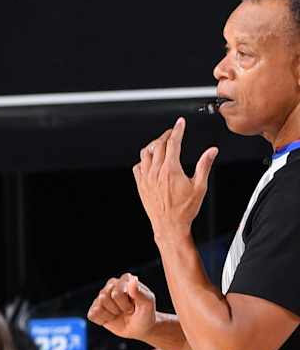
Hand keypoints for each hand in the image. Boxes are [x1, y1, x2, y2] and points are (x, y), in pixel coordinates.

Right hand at [87, 273, 158, 343]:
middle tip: (127, 310)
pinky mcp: (95, 308)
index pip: (116, 292)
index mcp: (125, 279)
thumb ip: (141, 292)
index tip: (134, 306)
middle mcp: (112, 285)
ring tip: (119, 313)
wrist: (140, 328)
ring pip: (98, 307)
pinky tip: (111, 318)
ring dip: (111, 315)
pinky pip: (92, 315)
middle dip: (117, 309)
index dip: (125, 304)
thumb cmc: (145, 314)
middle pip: (104, 297)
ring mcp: (102, 296)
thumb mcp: (147, 304)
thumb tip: (132, 281)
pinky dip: (102, 320)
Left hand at [134, 116, 216, 244]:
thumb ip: (205, 166)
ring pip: (145, 154)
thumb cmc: (184, 210)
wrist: (169, 226)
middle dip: (166, 135)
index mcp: (170, 170)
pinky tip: (149, 161)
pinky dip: (143, 160)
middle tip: (173, 132)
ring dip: (153, 145)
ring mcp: (146, 179)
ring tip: (161, 143)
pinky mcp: (141, 186)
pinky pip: (137, 168)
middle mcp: (155, 173)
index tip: (180, 123)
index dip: (177, 130)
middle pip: (158, 145)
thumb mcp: (200, 186)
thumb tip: (212, 151)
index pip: (173, 143)